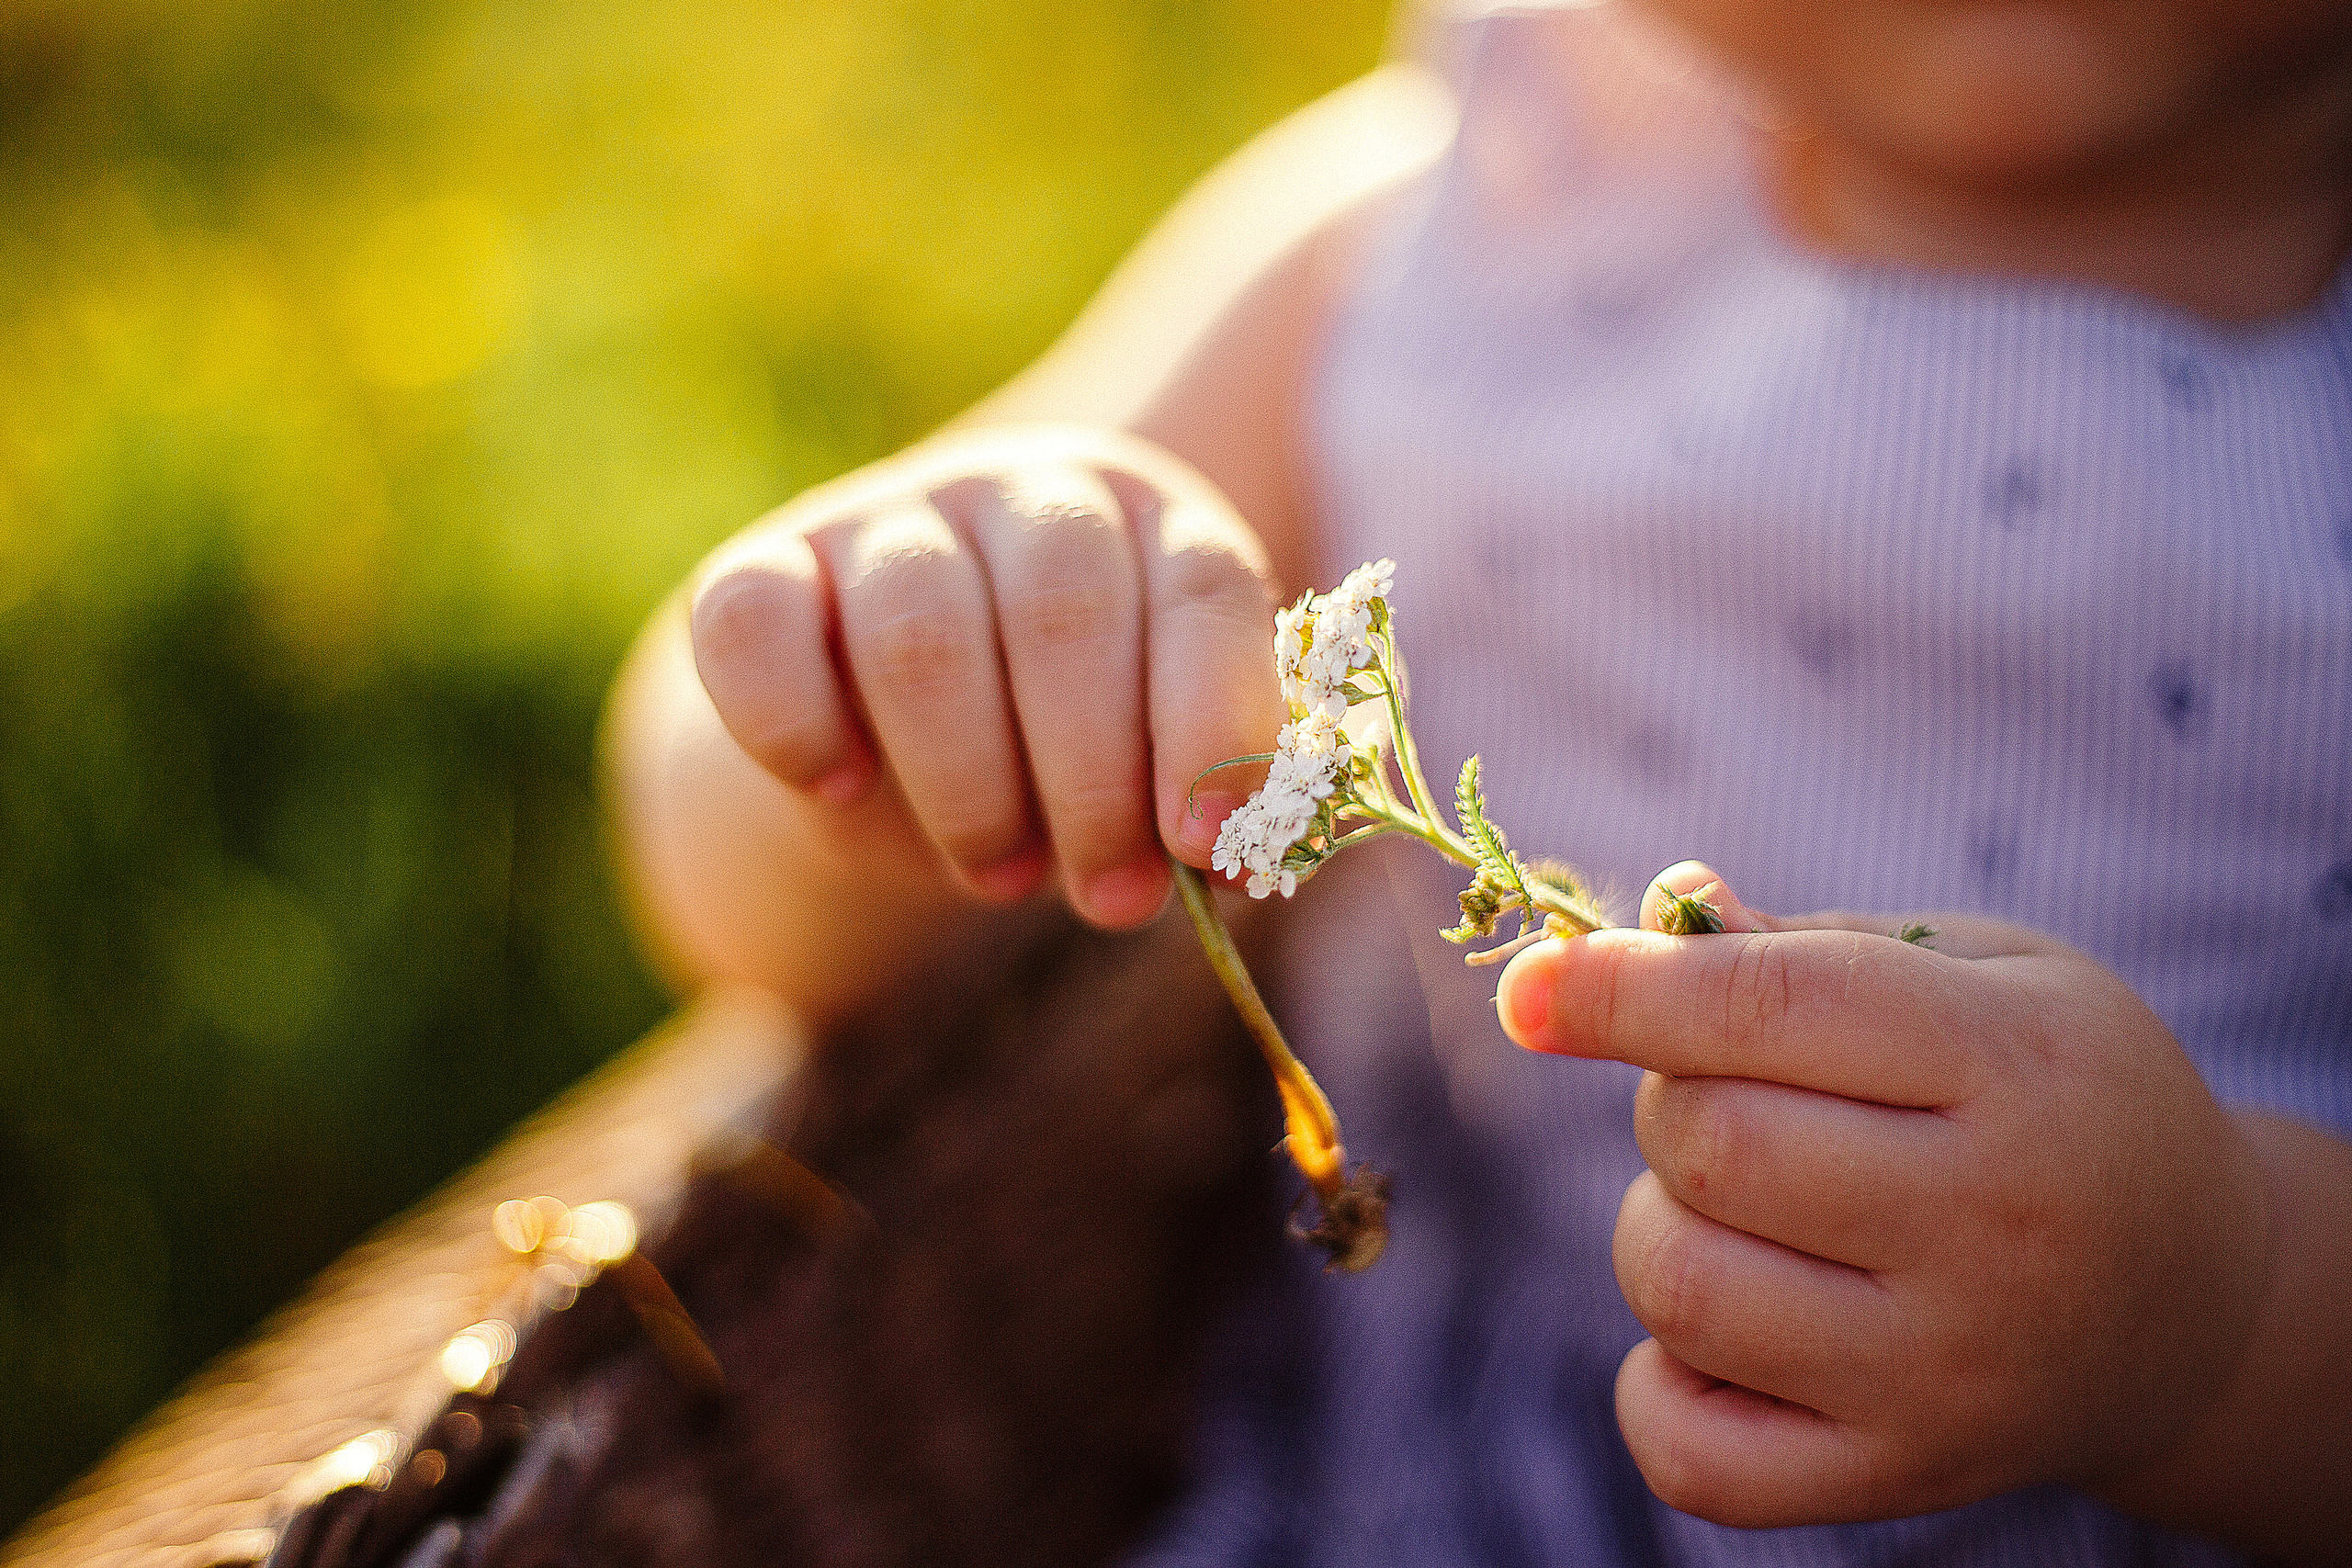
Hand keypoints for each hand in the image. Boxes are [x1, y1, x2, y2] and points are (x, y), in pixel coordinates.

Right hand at [686, 424, 1283, 926]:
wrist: (900, 744)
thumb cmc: (1066, 759)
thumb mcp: (1152, 774)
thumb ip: (1200, 801)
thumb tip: (1228, 856)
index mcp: (1154, 523)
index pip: (1202, 591)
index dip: (1213, 722)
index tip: (1201, 845)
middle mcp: (1028, 492)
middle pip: (1063, 612)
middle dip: (1091, 782)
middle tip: (1106, 894)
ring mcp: (889, 516)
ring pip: (921, 630)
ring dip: (969, 785)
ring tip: (999, 873)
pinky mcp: (763, 565)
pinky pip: (756, 627)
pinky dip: (794, 725)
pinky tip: (839, 787)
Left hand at [1493, 862, 2270, 1528]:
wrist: (2195, 1300)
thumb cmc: (2053, 1097)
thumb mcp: (1982, 975)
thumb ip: (1806, 947)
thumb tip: (1649, 912)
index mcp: (2016, 1066)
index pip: (1769, 1007)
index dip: (1619, 986)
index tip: (1531, 986)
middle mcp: (1990, 1228)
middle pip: (1708, 1141)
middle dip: (1670, 1097)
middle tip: (1735, 1098)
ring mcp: (1945, 1373)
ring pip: (1679, 1283)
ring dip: (1661, 1226)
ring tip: (1745, 1212)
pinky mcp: (1901, 1477)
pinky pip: (1689, 1452)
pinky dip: (1659, 1386)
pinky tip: (1723, 1333)